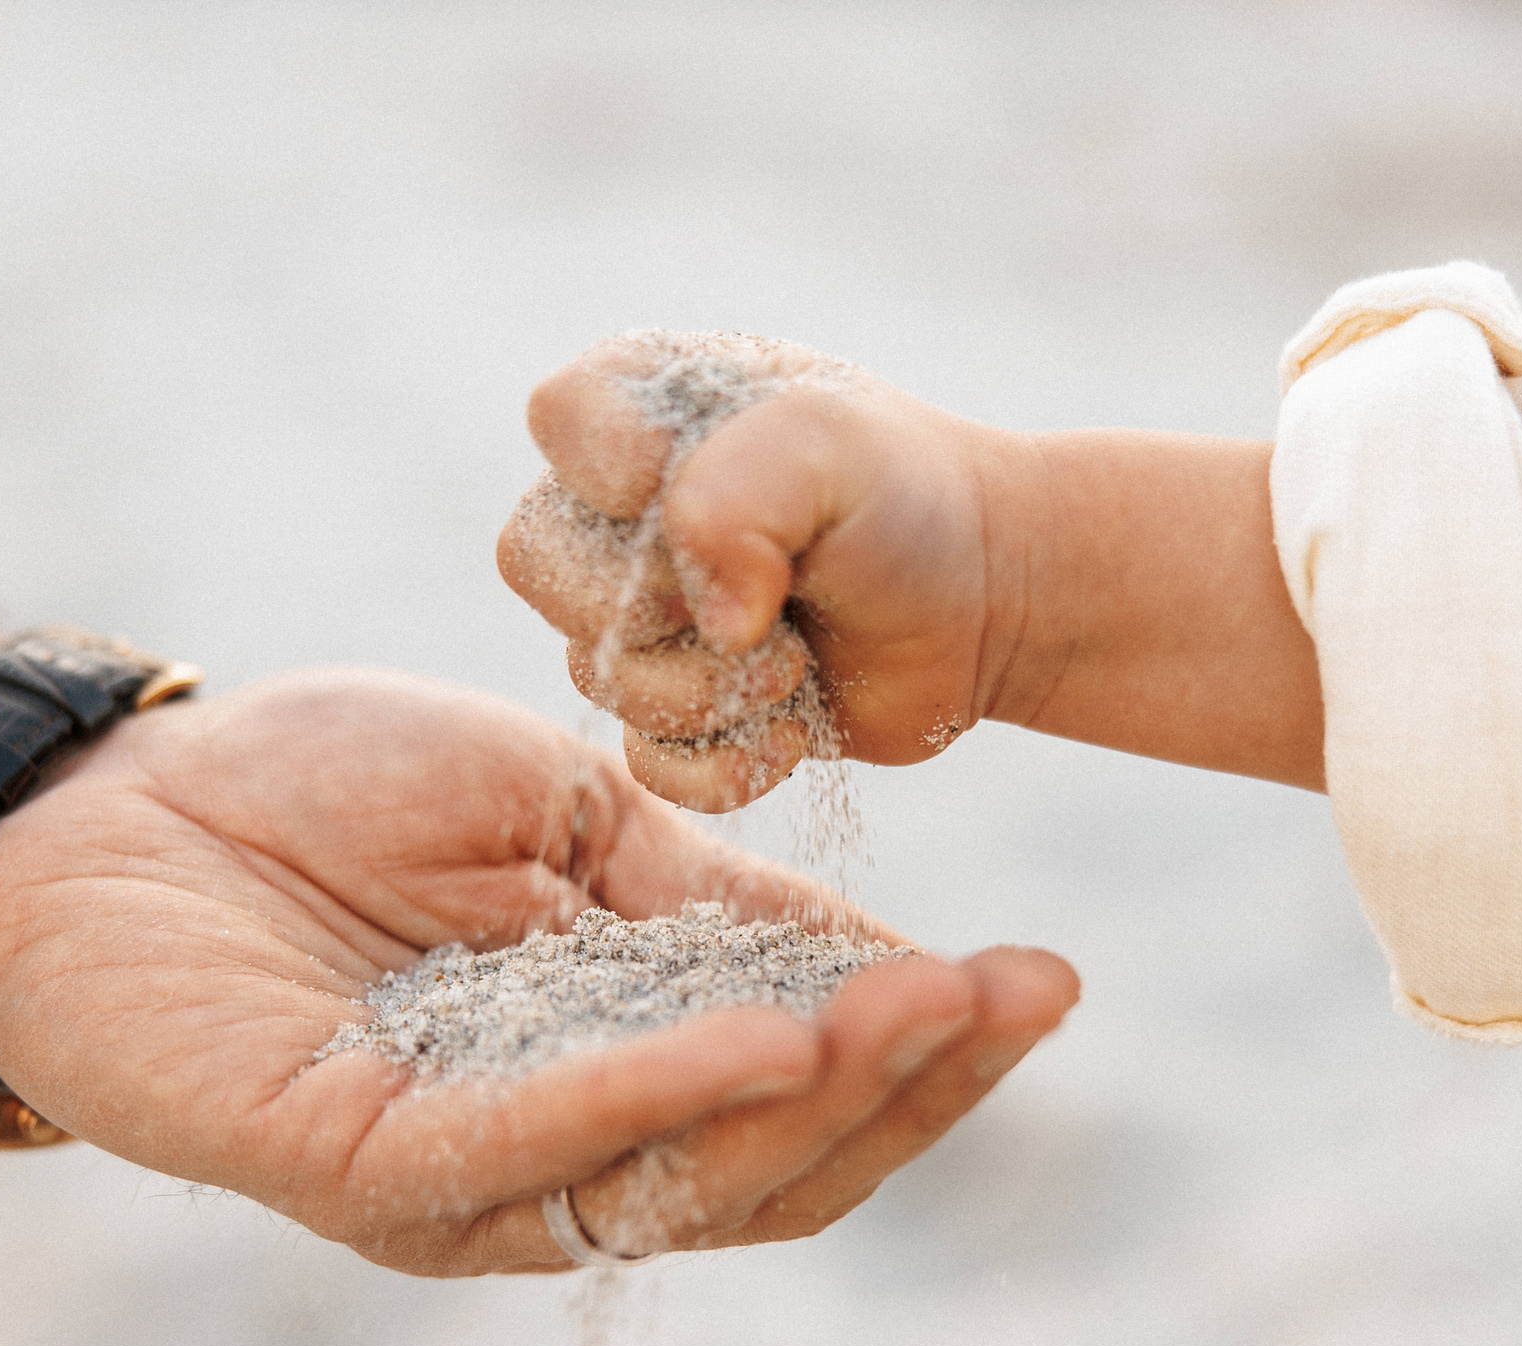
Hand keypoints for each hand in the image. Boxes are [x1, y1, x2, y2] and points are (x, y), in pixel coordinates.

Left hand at [0, 668, 1079, 1275]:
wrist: (109, 795)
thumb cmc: (323, 794)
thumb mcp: (562, 816)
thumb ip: (704, 900)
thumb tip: (887, 956)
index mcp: (605, 1070)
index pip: (797, 1090)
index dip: (925, 1048)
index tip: (1044, 975)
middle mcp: (547, 1152)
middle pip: (767, 1167)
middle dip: (906, 1086)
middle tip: (1015, 998)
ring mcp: (454, 1175)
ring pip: (677, 1177)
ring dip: (818, 1095)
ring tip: (928, 1010)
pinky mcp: (354, 1162)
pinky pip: (532, 1142)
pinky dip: (661, 1090)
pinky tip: (771, 1029)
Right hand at [496, 332, 1319, 808]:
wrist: (986, 600)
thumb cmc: (906, 498)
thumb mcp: (829, 449)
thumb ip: (736, 496)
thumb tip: (706, 617)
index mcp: (640, 406)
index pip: (557, 418)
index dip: (624, 471)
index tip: (733, 490)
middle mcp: (615, 510)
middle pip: (536, 564)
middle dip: (662, 603)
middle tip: (772, 601)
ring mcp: (636, 616)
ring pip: (598, 676)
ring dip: (715, 686)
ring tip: (798, 658)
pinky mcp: (672, 714)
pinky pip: (647, 763)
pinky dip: (729, 760)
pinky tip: (795, 726)